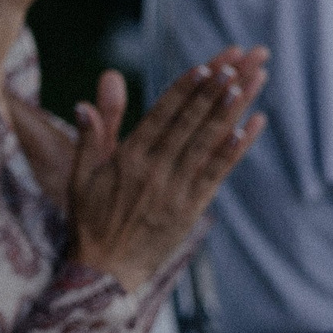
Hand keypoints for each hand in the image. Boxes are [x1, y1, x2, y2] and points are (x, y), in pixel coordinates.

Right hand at [32, 52, 266, 292]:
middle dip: (218, 87)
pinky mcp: (191, 208)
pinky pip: (218, 172)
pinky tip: (252, 125)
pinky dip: (235, 148)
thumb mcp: (80, 177)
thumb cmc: (90, 221)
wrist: (105, 273)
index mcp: (128, 159)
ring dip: (233, 108)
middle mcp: (155, 171)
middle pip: (193, 120)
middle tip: (241, 59)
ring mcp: (176, 190)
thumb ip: (89, 137)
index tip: (207, 65)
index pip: (163, 114)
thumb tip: (84, 103)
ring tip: (252, 80)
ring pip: (209, 140)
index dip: (186, 88)